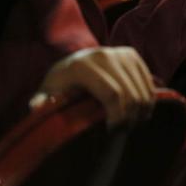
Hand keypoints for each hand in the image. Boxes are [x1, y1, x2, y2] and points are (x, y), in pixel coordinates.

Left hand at [32, 47, 155, 126]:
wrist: (71, 61)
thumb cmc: (59, 84)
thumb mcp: (47, 93)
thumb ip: (42, 102)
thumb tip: (37, 107)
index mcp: (83, 65)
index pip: (112, 93)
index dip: (118, 116)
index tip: (114, 132)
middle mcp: (104, 55)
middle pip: (130, 93)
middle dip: (130, 116)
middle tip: (124, 132)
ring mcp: (121, 53)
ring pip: (142, 89)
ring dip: (141, 111)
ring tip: (131, 125)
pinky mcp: (133, 55)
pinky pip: (148, 82)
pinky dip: (148, 100)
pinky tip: (139, 113)